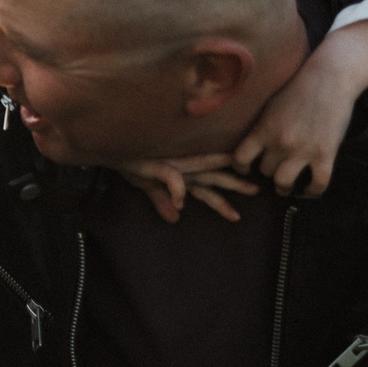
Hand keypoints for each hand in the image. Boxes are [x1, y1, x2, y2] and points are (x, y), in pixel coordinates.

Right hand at [113, 153, 261, 222]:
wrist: (109, 147)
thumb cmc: (129, 161)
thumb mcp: (146, 184)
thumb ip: (161, 200)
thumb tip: (174, 219)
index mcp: (183, 171)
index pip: (211, 178)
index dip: (231, 182)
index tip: (252, 186)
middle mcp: (182, 169)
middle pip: (214, 177)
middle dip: (235, 184)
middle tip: (257, 190)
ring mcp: (170, 168)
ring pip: (201, 179)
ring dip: (218, 197)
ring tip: (235, 215)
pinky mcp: (155, 167)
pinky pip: (171, 179)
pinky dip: (177, 191)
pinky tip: (180, 207)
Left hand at [230, 66, 355, 196]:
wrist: (330, 77)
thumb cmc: (299, 87)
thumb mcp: (270, 106)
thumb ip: (262, 126)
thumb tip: (252, 144)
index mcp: (263, 129)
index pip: (240, 159)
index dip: (240, 168)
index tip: (245, 170)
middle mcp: (280, 143)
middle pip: (265, 171)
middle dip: (267, 173)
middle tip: (274, 171)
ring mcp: (303, 150)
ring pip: (284, 183)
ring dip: (284, 188)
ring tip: (287, 188)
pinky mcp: (325, 154)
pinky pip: (317, 184)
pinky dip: (313, 192)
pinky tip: (311, 190)